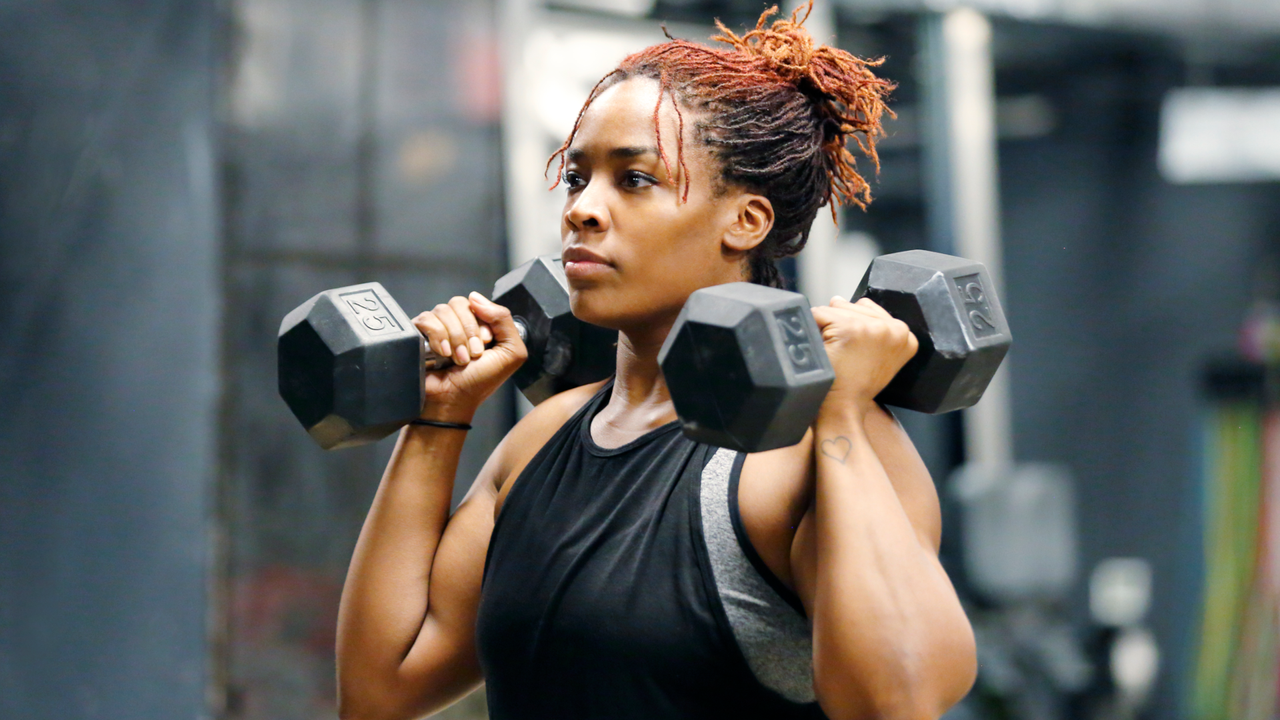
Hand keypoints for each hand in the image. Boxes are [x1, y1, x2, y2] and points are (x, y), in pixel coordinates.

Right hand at [411, 292, 527, 421]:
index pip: (479, 304)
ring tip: (458, 359)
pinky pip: (426, 319)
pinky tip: (442, 354)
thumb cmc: (479, 383)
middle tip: (472, 355)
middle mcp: (458, 323)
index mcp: (480, 324)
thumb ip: (505, 320)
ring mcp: (438, 327)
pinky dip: (437, 336)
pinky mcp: (419, 333)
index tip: (485, 345)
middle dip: (468, 332)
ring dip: (455, 337)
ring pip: (443, 310)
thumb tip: (476, 298)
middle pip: (460, 303)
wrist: (452, 402)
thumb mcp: (511, 353)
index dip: (483, 324)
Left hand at [811, 297, 918, 410]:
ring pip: (835, 308)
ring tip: (836, 354)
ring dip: (826, 327)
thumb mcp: (876, 355)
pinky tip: (825, 351)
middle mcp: (895, 328)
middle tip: (843, 356)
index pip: (868, 309)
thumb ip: (869, 327)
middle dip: (839, 324)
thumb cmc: (854, 385)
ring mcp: (873, 328)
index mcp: (906, 335)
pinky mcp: (849, 328)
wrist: (843, 409)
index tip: (852, 351)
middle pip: (852, 305)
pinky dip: (813, 330)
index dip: (851, 326)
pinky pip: (818, 314)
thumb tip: (839, 298)